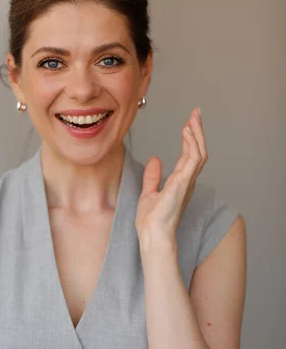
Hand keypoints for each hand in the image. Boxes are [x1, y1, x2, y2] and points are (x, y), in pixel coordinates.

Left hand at [135, 108, 207, 248]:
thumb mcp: (149, 193)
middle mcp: (187, 181)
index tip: (188, 123)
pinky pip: (193, 159)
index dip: (190, 139)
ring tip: (193, 117)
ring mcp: (187, 182)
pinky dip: (192, 144)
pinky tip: (187, 131)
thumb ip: (153, 177)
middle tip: (196, 113)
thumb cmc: (151, 221)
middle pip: (198, 151)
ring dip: (197, 134)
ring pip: (199, 152)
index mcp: (180, 183)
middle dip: (198, 131)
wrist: (152, 235)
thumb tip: (156, 159)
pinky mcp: (183, 184)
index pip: (189, 156)